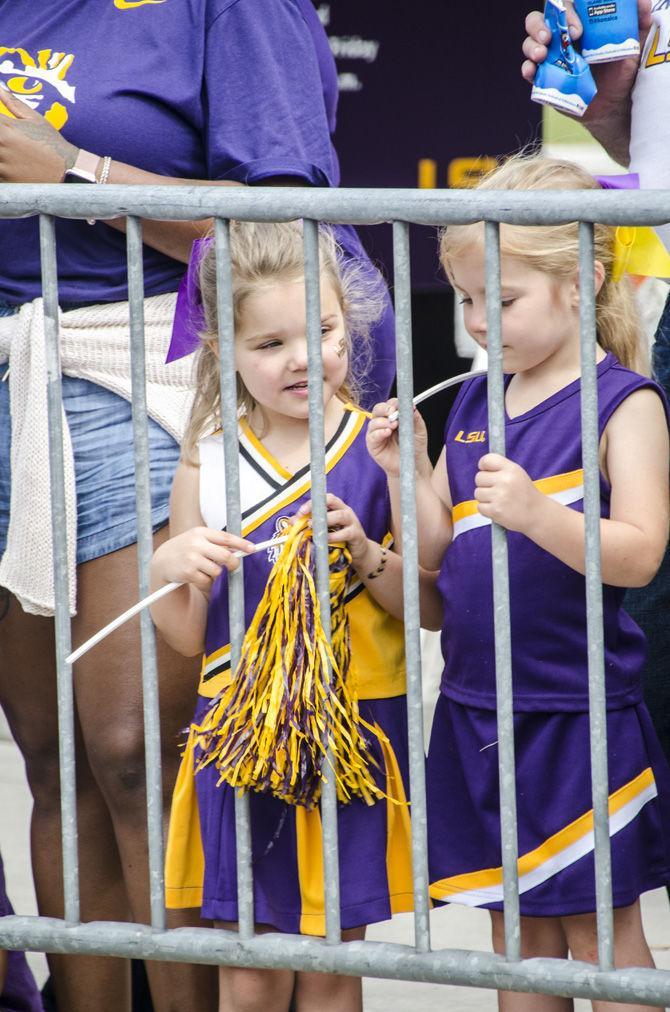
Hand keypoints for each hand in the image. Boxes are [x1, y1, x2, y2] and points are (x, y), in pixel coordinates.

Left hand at [0, 88, 78, 182]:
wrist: (67, 173)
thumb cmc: (52, 145)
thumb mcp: (35, 120)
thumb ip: (13, 103)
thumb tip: (0, 88)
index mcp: (4, 128)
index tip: (3, 126)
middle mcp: (0, 146)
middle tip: (8, 143)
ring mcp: (2, 165)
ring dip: (0, 155)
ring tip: (11, 154)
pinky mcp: (6, 181)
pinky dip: (3, 169)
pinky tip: (12, 166)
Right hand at [150, 527, 254, 592]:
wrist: (162, 562)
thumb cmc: (185, 550)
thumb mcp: (197, 540)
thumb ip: (215, 543)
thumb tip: (238, 551)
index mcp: (200, 532)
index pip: (226, 537)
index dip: (241, 543)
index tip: (252, 548)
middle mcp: (196, 543)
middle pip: (225, 556)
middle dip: (233, 563)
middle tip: (233, 567)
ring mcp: (191, 558)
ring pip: (217, 571)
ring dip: (215, 574)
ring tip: (204, 571)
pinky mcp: (188, 572)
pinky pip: (207, 581)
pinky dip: (206, 583)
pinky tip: (197, 578)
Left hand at [297, 493, 369, 564]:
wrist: (358, 552)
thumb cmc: (339, 539)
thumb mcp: (324, 530)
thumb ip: (309, 524)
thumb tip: (291, 522)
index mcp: (336, 507)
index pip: (324, 498)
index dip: (312, 503)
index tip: (301, 512)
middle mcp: (345, 511)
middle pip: (333, 501)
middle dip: (318, 507)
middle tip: (307, 519)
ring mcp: (352, 521)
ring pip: (340, 515)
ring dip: (326, 520)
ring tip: (314, 528)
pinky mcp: (356, 534)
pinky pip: (345, 532)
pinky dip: (334, 536)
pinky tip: (326, 539)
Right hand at [366, 399, 429, 477]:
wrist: (413, 465)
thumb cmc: (415, 447)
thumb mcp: (419, 430)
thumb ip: (415, 418)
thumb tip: (412, 406)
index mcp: (394, 417)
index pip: (389, 404)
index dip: (393, 403)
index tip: (399, 406)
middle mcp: (383, 423)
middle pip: (377, 409)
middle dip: (384, 409)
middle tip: (393, 412)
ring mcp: (377, 433)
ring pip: (373, 422)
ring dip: (383, 421)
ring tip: (393, 426)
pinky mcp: (373, 445)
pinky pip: (372, 436)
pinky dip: (379, 432)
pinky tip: (387, 433)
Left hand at [474, 454, 542, 533]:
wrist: (537, 514)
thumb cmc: (524, 493)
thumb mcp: (518, 474)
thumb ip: (501, 468)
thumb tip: (481, 464)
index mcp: (511, 469)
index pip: (487, 460)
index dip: (483, 465)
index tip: (486, 471)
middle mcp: (505, 481)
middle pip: (479, 477)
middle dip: (484, 484)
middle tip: (497, 490)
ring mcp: (500, 496)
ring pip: (478, 493)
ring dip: (485, 498)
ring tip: (499, 500)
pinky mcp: (495, 510)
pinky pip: (480, 507)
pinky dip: (486, 509)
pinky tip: (498, 509)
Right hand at [521, 1, 651, 163]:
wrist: (612, 104)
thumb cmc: (622, 71)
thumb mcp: (634, 43)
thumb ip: (638, 21)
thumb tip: (642, 1)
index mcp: (579, 22)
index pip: (564, 6)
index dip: (566, 13)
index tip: (579, 31)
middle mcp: (561, 37)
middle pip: (539, 19)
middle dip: (539, 26)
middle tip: (550, 38)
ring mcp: (550, 57)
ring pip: (529, 42)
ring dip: (531, 45)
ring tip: (541, 55)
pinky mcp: (543, 78)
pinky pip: (528, 70)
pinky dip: (527, 69)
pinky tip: (532, 71)